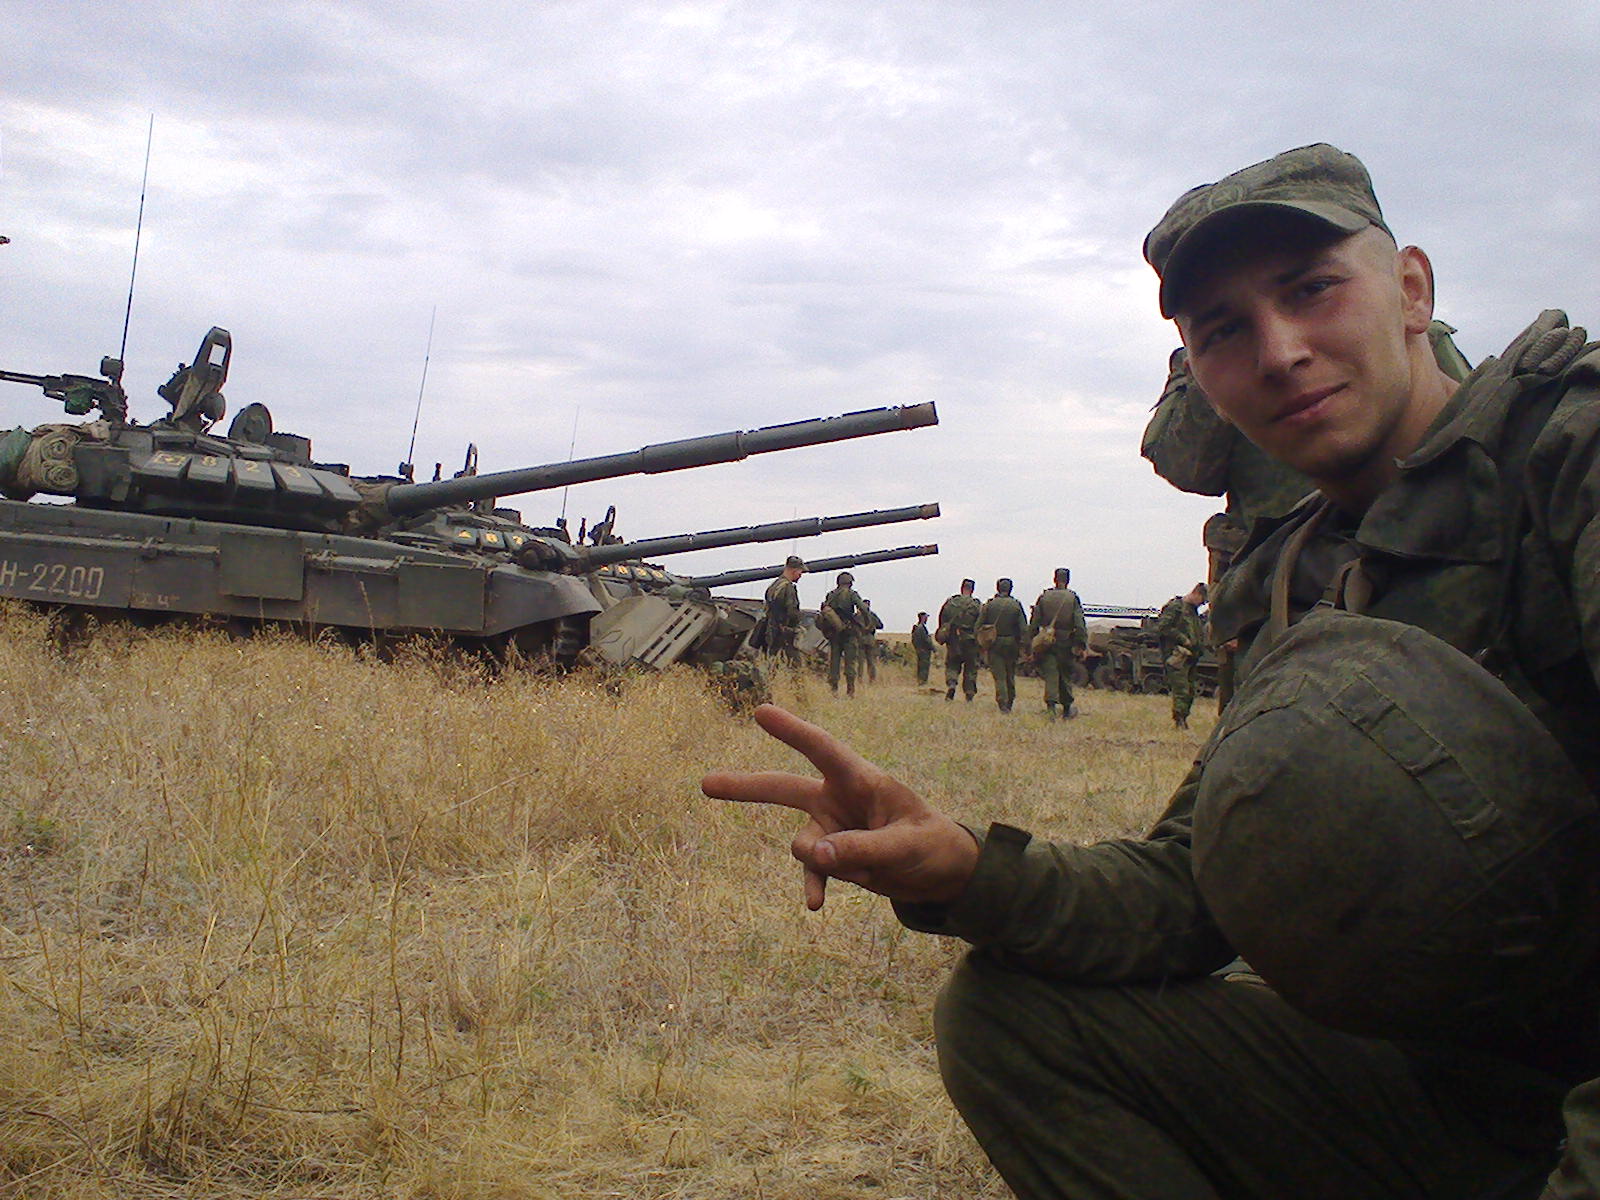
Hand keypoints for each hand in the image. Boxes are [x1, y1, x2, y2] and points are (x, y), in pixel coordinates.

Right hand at [702, 705, 980, 909]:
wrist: (941, 872)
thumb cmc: (931, 844)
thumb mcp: (904, 846)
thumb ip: (861, 848)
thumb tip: (814, 856)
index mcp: (861, 780)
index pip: (823, 749)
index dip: (792, 731)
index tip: (760, 712)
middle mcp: (839, 798)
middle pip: (784, 788)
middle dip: (745, 787)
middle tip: (705, 783)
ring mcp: (833, 827)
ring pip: (804, 844)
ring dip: (830, 861)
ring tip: (866, 869)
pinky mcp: (835, 857)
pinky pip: (813, 871)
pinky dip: (815, 886)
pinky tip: (815, 906)